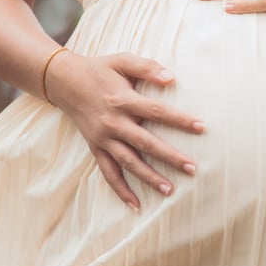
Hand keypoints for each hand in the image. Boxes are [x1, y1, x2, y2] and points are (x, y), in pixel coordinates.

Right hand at [44, 51, 204, 211]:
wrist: (64, 81)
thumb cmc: (100, 70)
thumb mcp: (122, 61)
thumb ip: (147, 68)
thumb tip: (172, 78)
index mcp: (123, 100)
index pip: (156, 112)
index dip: (179, 120)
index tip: (201, 127)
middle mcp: (113, 123)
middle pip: (145, 143)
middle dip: (170, 156)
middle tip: (192, 168)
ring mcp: (103, 139)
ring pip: (128, 162)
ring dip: (149, 177)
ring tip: (170, 190)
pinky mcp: (96, 148)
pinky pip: (108, 173)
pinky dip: (120, 190)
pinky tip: (136, 204)